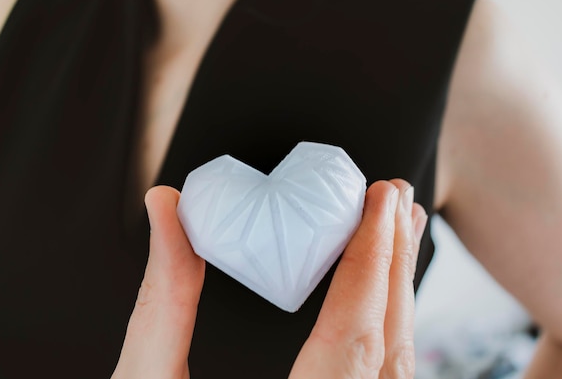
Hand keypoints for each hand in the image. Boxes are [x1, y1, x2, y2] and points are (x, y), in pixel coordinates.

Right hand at [111, 180, 427, 378]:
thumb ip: (163, 299)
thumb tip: (167, 212)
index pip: (352, 335)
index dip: (371, 259)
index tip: (383, 199)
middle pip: (387, 345)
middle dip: (394, 264)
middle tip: (397, 201)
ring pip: (397, 366)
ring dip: (397, 293)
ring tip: (396, 234)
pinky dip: (387, 330)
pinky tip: (382, 301)